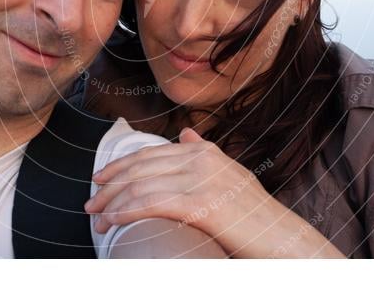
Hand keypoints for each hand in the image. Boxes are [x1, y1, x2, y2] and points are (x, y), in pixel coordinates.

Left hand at [86, 127, 343, 257]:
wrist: (282, 239)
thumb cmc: (255, 216)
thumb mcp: (231, 175)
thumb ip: (205, 154)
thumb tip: (184, 134)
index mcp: (206, 152)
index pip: (151, 153)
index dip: (121, 165)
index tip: (100, 179)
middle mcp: (202, 160)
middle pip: (141, 167)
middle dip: (110, 185)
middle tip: (90, 203)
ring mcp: (202, 181)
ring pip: (142, 186)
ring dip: (112, 202)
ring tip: (97, 218)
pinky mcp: (202, 205)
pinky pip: (152, 204)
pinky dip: (126, 212)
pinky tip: (113, 221)